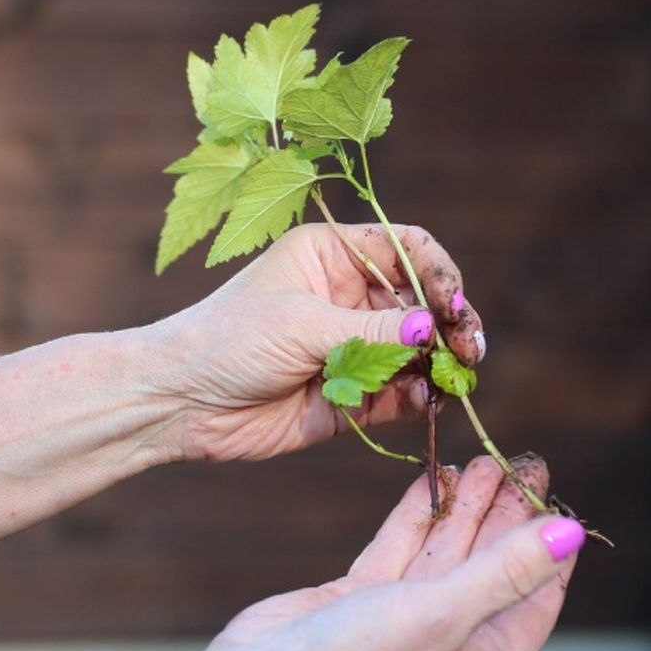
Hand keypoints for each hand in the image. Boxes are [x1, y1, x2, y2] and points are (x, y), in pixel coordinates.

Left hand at [152, 223, 485, 461]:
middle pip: (422, 302)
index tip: (453, 305)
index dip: (439, 273)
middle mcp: (347, 296)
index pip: (407, 248)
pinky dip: (418, 398)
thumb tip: (435, 329)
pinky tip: (424, 403)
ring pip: (417, 351)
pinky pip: (399, 392)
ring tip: (451, 382)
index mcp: (332, 254)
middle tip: (470, 352)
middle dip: (450, 325)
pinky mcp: (350, 394)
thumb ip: (372, 331)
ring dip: (439, 365)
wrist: (181, 402)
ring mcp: (351, 346)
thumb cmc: (229, 339)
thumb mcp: (302, 324)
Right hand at [157, 456, 580, 650]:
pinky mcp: (356, 601)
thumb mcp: (442, 616)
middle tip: (523, 462)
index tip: (559, 503)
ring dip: (462, 506)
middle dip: (506, 515)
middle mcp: (444, 643)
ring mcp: (398, 620)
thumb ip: (504, 572)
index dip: (549, 552)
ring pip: (442, 552)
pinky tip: (430, 481)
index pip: (532, 600)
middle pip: (489, 566)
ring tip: (482, 460)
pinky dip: (414, 515)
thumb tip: (569, 535)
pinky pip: (396, 550)